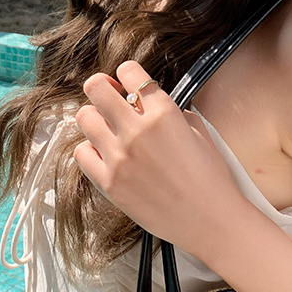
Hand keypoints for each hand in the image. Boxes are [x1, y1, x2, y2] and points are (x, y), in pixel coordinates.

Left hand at [73, 61, 244, 254]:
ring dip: (96, 117)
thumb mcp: (198, 129)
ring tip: (109, 128)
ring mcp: (119, 157)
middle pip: (96, 87)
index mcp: (163, 112)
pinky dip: (91, 149)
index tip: (129, 82)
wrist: (210, 219)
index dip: (128, 74)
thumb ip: (170, 110)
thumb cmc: (209, 176)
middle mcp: (137, 130)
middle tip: (112, 98)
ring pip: (84, 117)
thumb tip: (149, 102)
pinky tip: (106, 153)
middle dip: (103, 87)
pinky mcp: (109, 183)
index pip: (129, 71)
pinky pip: (81, 153)